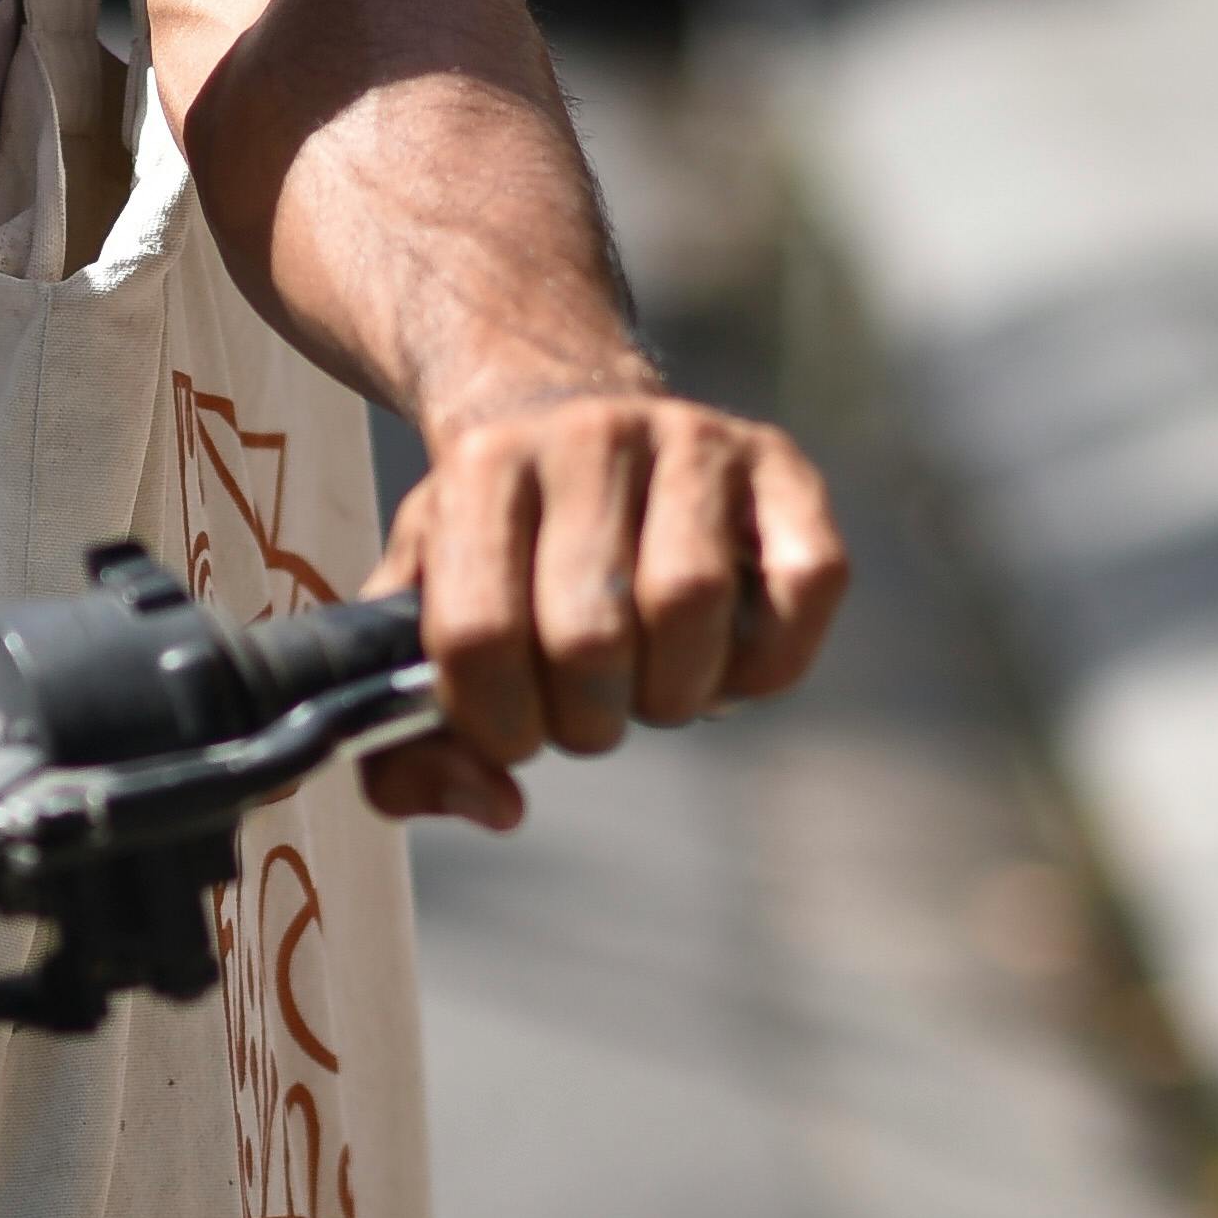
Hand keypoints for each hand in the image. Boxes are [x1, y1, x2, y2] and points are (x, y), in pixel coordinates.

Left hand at [363, 382, 849, 828]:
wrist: (564, 411)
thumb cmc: (497, 536)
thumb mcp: (420, 600)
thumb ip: (413, 722)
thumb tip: (495, 806)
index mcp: (483, 465)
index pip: (481, 634)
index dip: (497, 722)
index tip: (512, 731)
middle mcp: (589, 436)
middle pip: (590, 634)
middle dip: (585, 718)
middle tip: (584, 712)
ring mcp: (694, 441)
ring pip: (692, 604)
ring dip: (673, 693)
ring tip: (651, 687)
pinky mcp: (782, 465)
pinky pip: (805, 583)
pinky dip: (768, 662)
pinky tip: (725, 664)